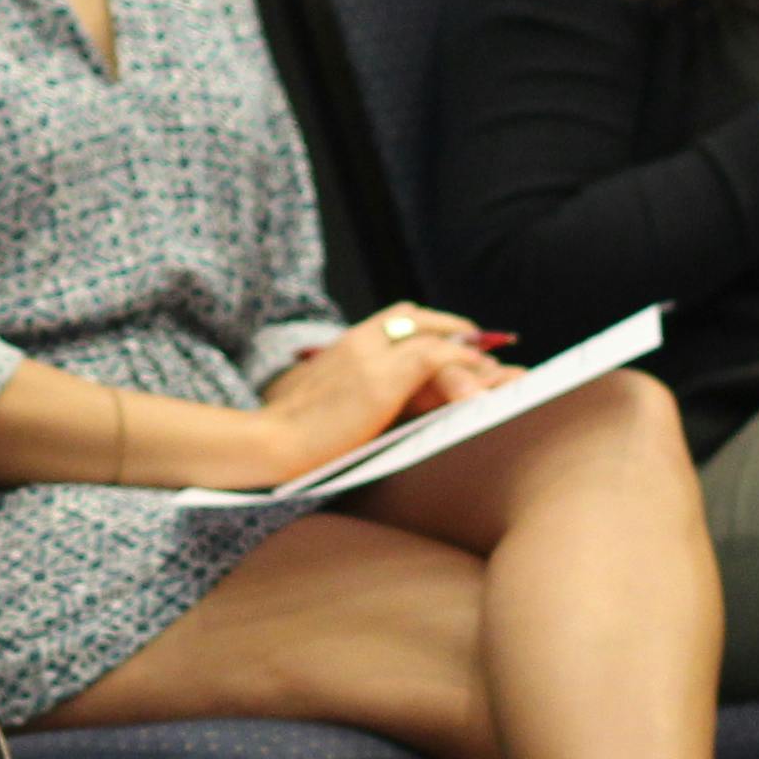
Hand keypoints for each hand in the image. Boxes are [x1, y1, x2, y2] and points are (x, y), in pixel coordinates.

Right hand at [255, 307, 492, 474]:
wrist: (270, 443)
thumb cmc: (291, 436)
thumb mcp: (327, 404)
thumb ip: (355, 394)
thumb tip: (382, 406)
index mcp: (343, 346)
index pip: (394, 318)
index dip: (429, 325)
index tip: (454, 339)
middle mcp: (356, 340)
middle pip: (412, 315)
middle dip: (450, 327)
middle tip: (478, 343)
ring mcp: (369, 357)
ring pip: (429, 332)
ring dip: (463, 345)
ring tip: (488, 360)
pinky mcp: (380, 380)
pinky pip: (434, 355)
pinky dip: (461, 360)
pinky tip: (478, 372)